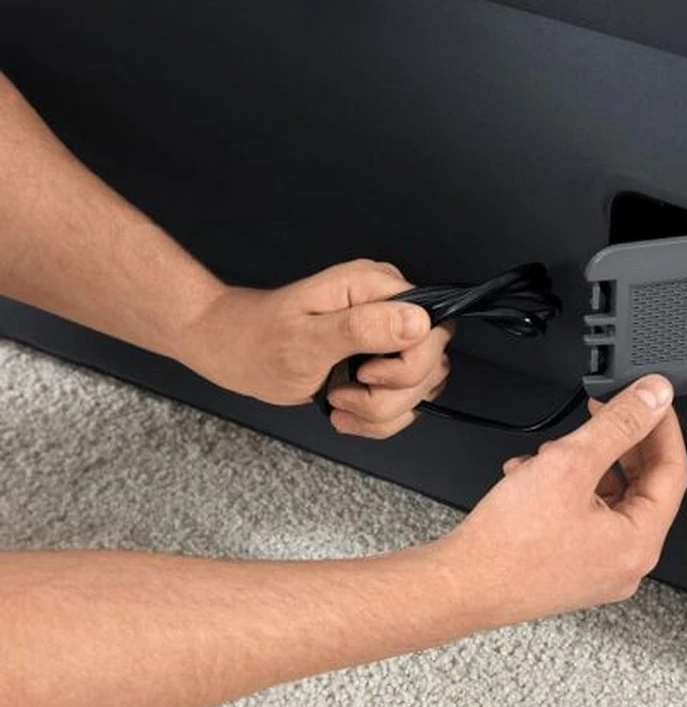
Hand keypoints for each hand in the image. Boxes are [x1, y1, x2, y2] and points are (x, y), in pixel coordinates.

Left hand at [182, 259, 451, 436]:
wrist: (234, 351)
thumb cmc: (258, 341)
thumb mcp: (306, 339)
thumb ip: (363, 328)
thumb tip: (418, 321)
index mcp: (375, 287)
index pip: (433, 328)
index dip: (407, 363)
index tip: (365, 375)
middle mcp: (390, 306)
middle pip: (432, 362)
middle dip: (391, 394)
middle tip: (344, 392)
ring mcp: (390, 336)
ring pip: (422, 387)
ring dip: (383, 410)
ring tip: (339, 402)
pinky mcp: (385, 362)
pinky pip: (406, 401)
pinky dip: (378, 419)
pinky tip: (346, 412)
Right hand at [430, 374, 686, 628]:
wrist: (461, 585)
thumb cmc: (509, 545)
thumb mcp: (571, 463)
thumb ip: (619, 423)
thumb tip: (653, 397)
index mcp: (639, 543)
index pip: (673, 471)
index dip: (662, 427)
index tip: (652, 400)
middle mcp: (625, 563)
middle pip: (641, 486)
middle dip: (617, 444)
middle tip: (604, 411)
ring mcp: (598, 570)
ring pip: (607, 499)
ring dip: (583, 465)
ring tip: (552, 449)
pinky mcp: (571, 569)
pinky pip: (584, 518)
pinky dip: (564, 489)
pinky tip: (532, 474)